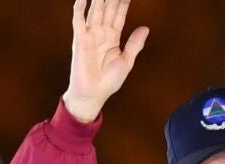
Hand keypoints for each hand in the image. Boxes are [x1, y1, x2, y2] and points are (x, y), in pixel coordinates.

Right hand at [62, 0, 148, 122]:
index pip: (119, 15)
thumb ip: (135, 44)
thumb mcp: (126, 61)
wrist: (94, 93)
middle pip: (107, 9)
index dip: (123, 3)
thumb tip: (146, 28)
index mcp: (113, 37)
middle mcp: (101, 33)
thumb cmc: (109, 80)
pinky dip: (80, 9)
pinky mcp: (79, 40)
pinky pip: (78, 21)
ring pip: (94, 11)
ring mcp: (89, 35)